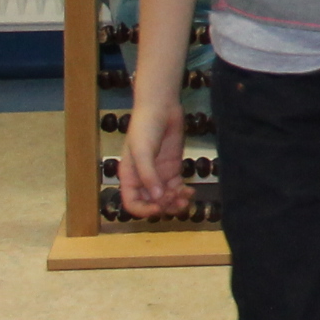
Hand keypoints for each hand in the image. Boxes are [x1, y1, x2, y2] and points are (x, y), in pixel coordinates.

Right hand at [118, 98, 188, 217]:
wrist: (161, 108)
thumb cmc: (145, 128)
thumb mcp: (143, 152)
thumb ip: (149, 175)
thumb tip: (157, 198)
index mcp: (129, 177)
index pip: (132, 203)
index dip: (143, 210)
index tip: (158, 209)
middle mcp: (143, 179)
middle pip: (151, 203)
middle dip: (163, 206)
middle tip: (175, 199)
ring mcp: (159, 175)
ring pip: (166, 198)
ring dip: (175, 203)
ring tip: (185, 199)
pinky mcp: (173, 169)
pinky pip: (177, 188)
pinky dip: (183, 193)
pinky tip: (190, 192)